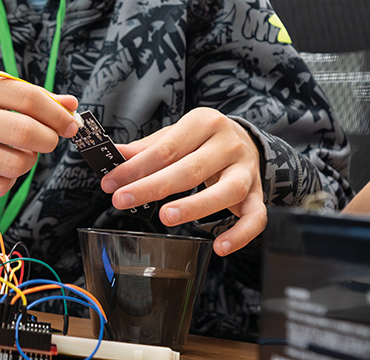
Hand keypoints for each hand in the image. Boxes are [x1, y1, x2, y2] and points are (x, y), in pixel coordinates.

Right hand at [0, 69, 79, 206]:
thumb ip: (27, 94)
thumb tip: (70, 106)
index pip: (27, 98)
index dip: (57, 113)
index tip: (69, 123)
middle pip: (24, 132)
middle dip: (49, 140)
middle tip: (49, 140)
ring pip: (15, 164)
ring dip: (29, 161)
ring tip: (20, 152)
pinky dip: (10, 179)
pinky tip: (1, 166)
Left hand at [99, 107, 264, 256]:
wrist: (247, 140)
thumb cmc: (203, 139)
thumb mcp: (176, 135)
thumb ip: (147, 148)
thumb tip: (115, 154)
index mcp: (204, 122)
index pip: (166, 148)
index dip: (135, 168)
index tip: (111, 183)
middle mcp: (228, 144)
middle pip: (191, 169)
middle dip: (153, 187)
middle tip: (123, 200)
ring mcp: (246, 170)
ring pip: (226, 191)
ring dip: (195, 207)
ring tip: (166, 217)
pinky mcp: (258, 193)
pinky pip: (256, 216)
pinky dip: (240, 234)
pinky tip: (220, 247)